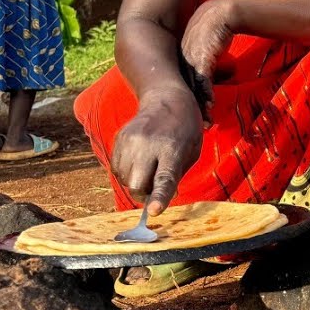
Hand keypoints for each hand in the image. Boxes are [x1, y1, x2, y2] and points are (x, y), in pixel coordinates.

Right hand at [110, 86, 203, 215]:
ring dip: (136, 181)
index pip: (164, 178)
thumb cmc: (185, 129)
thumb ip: (175, 176)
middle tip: (155, 184)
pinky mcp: (118, 139)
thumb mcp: (192, 151)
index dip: (158, 196)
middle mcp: (148, 145)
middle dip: (144, 193)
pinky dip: (127, 171)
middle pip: (137, 184)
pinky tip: (139, 159)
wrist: (166, 98)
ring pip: (125, 179)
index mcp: (172, 149)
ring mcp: (130, 141)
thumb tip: (156, 201)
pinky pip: (117, 169)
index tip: (154, 210)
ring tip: (149, 165)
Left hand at [180, 0, 234, 113]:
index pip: (184, 85)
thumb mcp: (207, 48)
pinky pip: (203, 80)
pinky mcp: (203, 57)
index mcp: (183, 59)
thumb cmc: (217, 30)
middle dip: (191, 109)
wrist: (223, 13)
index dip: (189, 101)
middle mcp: (184, 60)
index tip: (194, 117)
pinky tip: (211, 104)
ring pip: (193, 88)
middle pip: (186, 90)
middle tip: (198, 126)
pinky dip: (207, 93)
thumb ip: (206, 62)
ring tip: (206, 120)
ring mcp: (192, 59)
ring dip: (200, 105)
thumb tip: (211, 77)